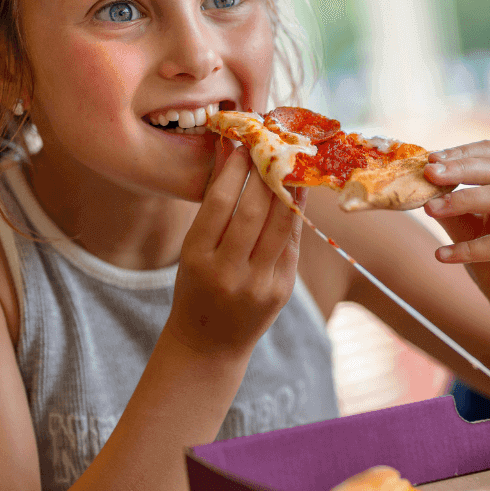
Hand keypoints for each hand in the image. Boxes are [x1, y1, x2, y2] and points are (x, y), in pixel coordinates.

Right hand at [166, 139, 302, 356]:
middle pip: (253, 212)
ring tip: (291, 163)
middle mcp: (227, 272)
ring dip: (288, 189)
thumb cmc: (197, 287)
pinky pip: (291, 243)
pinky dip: (295, 214)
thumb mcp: (192, 249)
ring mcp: (258, 284)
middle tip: (273, 146)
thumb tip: (229, 152)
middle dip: (265, 174)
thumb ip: (213, 205)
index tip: (245, 146)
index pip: (219, 204)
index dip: (235, 171)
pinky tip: (297, 192)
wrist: (210, 344)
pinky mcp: (282, 290)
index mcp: (196, 258)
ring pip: (280, 225)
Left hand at [422, 142, 489, 355]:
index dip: (461, 154)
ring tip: (430, 210)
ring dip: (463, 200)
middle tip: (428, 174)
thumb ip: (452, 209)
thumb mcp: (469, 233)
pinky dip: (470, 248)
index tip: (429, 160)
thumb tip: (421, 186)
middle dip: (460, 170)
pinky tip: (443, 255)